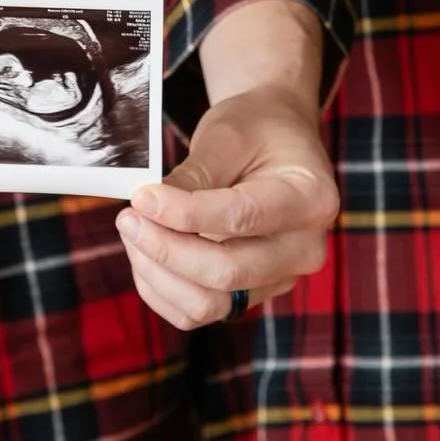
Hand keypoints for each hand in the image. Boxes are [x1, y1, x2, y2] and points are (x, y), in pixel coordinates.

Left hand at [115, 83, 338, 331]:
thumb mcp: (227, 137)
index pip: (242, 218)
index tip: (141, 198)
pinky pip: (201, 311)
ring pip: (211, 303)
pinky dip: (164, 290)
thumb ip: (194, 175)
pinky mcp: (253, 293)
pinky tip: (144, 254)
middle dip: (166, 248)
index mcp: (311, 199)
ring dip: (160, 274)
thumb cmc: (255, 130)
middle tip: (128, 218)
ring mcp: (281, 277)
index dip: (185, 214)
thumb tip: (149, 206)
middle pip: (228, 272)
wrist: (275, 141)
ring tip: (133, 231)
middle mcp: (305, 248)